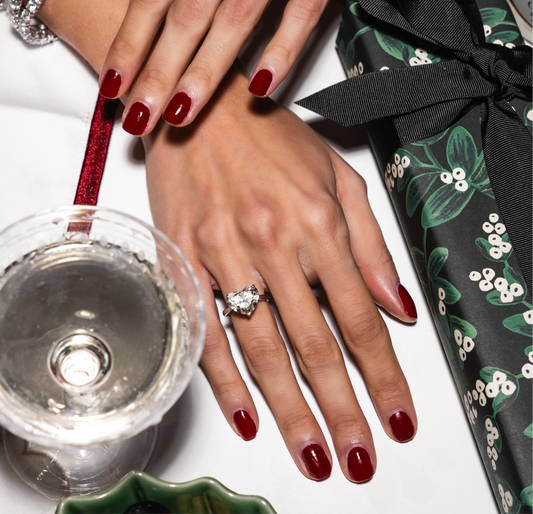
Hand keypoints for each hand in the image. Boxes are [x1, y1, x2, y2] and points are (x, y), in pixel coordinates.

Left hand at [99, 0, 330, 135]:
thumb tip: (154, 18)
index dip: (130, 42)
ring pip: (234, 20)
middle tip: (138, 116)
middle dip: (158, 72)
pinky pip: (302, 13)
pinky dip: (281, 51)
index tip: (113, 85)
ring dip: (204, 72)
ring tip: (180, 114)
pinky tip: (260, 89)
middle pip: (186, 17)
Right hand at [142, 64, 417, 481]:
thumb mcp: (338, 178)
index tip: (398, 417)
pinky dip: (226, 380)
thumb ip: (371, 244)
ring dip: (290, 409)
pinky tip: (247, 416)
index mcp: (318, 224)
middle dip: (342, 409)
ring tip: (312, 453)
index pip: (361, 318)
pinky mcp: (184, 262)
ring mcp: (224, 256)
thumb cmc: (271, 141)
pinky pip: (207, 333)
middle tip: (359, 457)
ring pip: (263, 349)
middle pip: (316, 345)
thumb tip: (399, 305)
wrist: (202, 113)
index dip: (384, 375)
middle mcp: (274, 245)